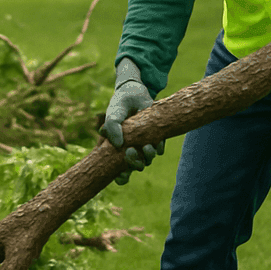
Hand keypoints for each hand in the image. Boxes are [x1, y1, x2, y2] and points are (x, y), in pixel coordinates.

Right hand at [100, 58, 162, 184]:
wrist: (135, 92)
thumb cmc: (119, 104)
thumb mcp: (112, 114)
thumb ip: (112, 127)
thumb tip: (119, 145)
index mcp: (115, 148)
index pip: (117, 171)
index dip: (121, 178)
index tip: (122, 174)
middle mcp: (128, 149)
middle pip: (133, 168)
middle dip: (134, 164)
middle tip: (131, 151)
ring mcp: (142, 144)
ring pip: (146, 160)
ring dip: (147, 157)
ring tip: (146, 146)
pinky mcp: (155, 138)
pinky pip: (158, 150)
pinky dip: (158, 148)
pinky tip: (155, 141)